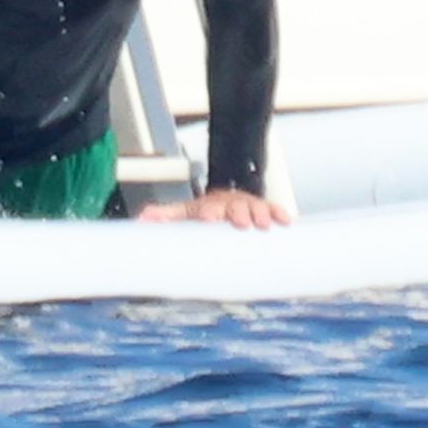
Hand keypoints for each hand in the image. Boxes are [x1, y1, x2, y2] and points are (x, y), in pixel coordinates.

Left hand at [137, 187, 290, 228]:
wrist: (225, 204)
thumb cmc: (204, 212)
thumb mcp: (184, 212)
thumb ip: (165, 215)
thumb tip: (142, 218)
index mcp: (209, 205)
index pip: (207, 206)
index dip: (209, 212)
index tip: (208, 218)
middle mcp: (229, 203)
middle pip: (234, 205)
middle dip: (237, 212)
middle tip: (241, 222)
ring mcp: (247, 205)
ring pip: (255, 206)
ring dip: (260, 213)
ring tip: (264, 224)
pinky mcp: (263, 210)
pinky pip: (273, 209)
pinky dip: (279, 213)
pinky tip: (286, 221)